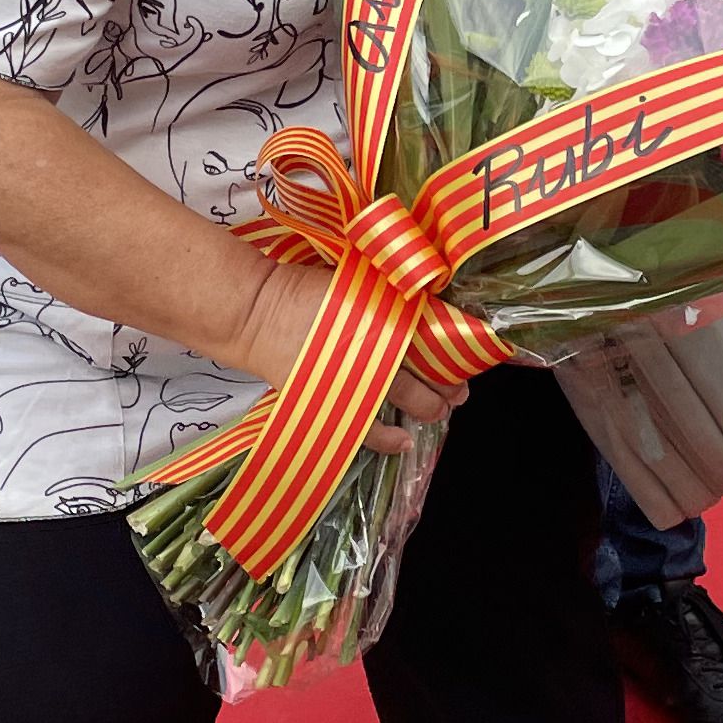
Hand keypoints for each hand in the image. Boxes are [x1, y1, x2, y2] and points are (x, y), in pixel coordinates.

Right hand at [219, 259, 463, 453]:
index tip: (465, 355)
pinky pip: (368, 430)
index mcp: (386, 313)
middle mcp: (378, 347)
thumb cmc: (304, 290)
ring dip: (431, 406)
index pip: (436, 334)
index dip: (455, 348)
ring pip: (407, 398)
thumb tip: (425, 304)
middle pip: (429, 369)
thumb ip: (390, 294)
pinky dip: (389, 439)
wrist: (257, 313)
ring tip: (441, 410)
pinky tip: (406, 441)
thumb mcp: (357, 280)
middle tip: (459, 388)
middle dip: (449, 381)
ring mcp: (357, 379)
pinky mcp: (333, 403)